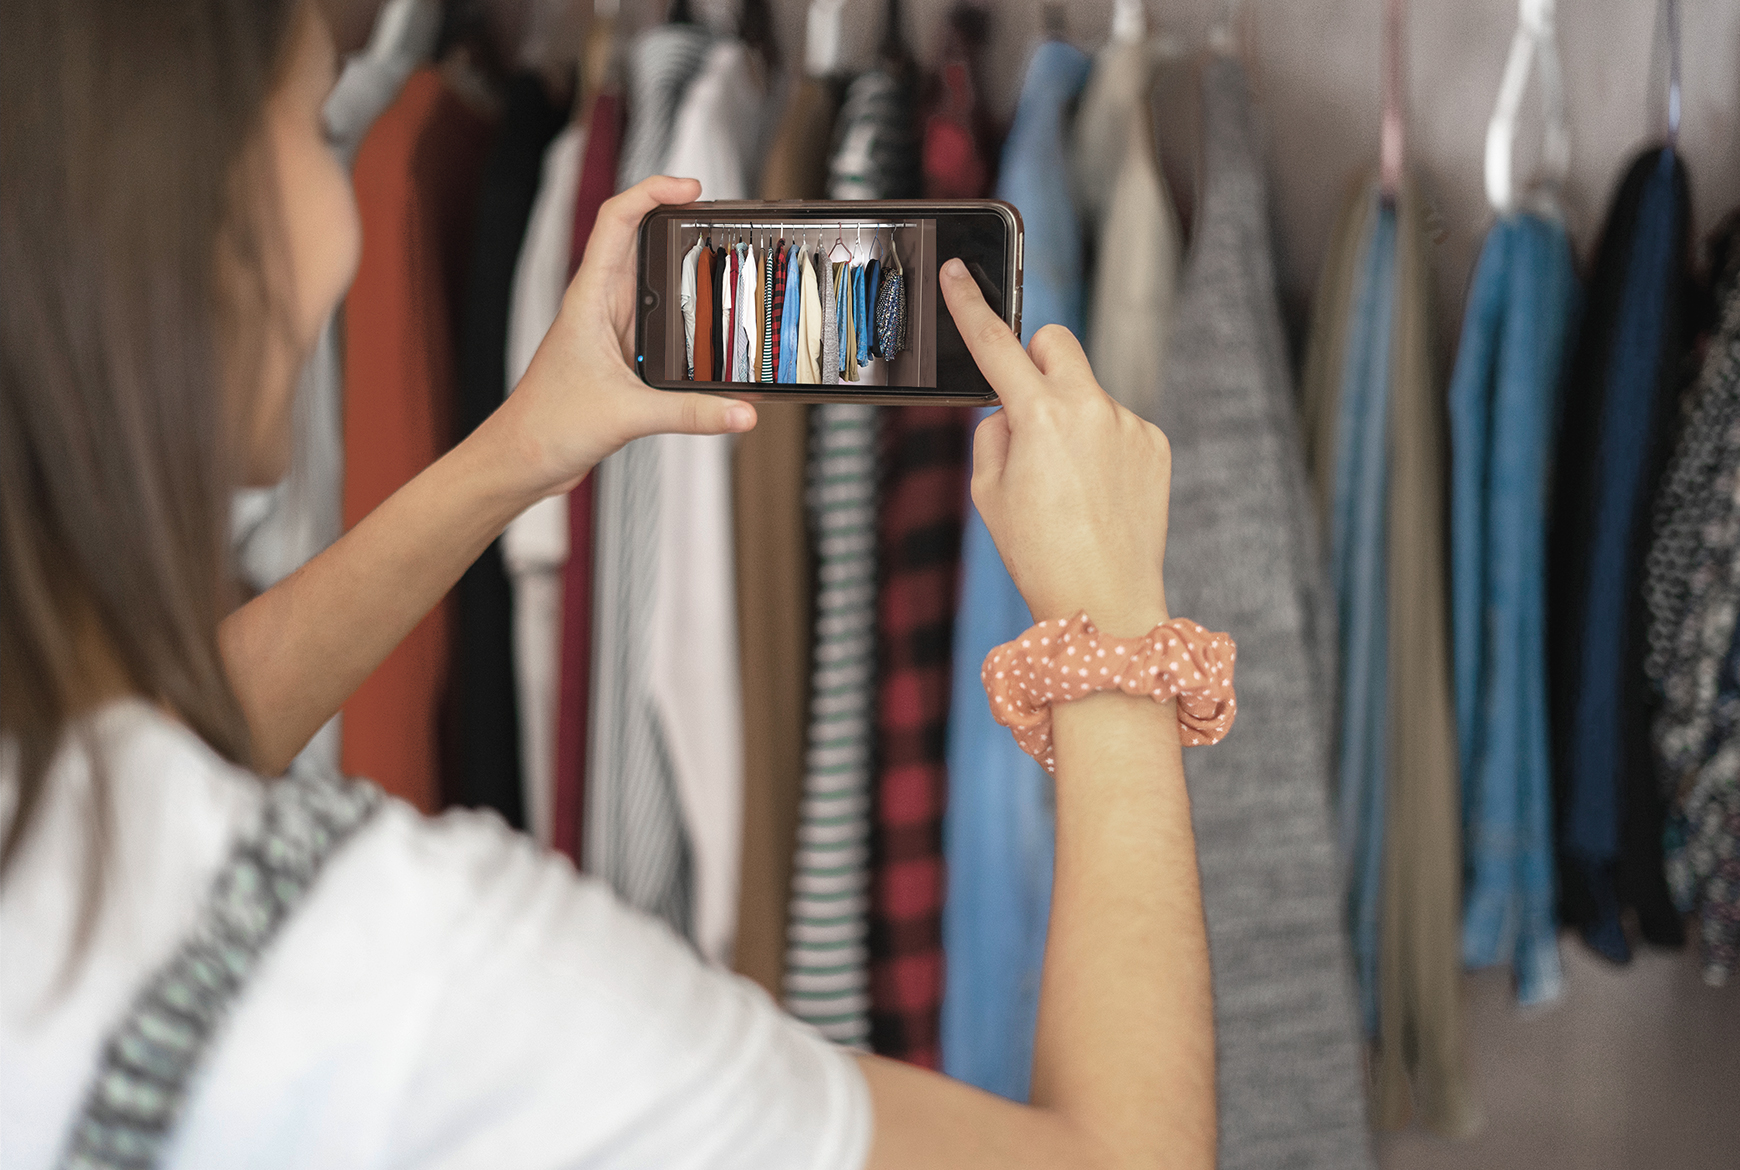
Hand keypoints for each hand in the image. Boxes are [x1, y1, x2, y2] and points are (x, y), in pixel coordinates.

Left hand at [488, 175, 755, 499]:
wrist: (521, 460)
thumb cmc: (546, 426)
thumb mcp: (628, 414)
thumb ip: (691, 413)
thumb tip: (742, 411)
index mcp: (589, 298)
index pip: (617, 219)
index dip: (653, 191)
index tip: (692, 188)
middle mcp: (600, 306)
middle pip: (642, 244)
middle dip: (682, 227)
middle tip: (725, 225)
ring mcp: (611, 331)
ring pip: (653, 285)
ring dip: (685, 274)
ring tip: (728, 268)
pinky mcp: (621, 358)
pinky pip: (660, 326)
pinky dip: (686, 321)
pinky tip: (711, 333)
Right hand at [940, 257, 1170, 637]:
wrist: (1106, 602)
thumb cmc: (1040, 554)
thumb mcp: (989, 494)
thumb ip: (994, 435)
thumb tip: (1010, 412)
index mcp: (1039, 416)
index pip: (995, 345)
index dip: (969, 306)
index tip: (957, 272)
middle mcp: (1090, 408)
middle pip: (1055, 342)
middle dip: (1035, 360)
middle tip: (1025, 407)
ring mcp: (1129, 424)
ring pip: (1087, 392)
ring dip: (1071, 417)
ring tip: (1068, 483)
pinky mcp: (1155, 444)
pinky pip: (1118, 424)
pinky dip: (1103, 446)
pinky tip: (1098, 493)